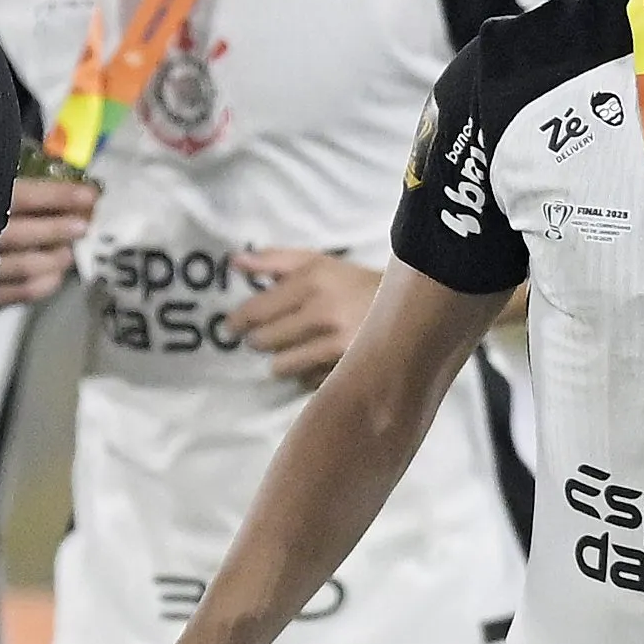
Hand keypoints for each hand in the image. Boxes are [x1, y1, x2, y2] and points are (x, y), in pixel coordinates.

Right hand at [0, 176, 96, 307]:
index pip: (22, 197)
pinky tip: (53, 277)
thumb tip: (26, 155)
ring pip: (27, 266)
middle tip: (84, 225)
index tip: (89, 195)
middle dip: (61, 229)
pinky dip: (42, 286)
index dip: (59, 196)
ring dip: (55, 258)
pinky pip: (17, 295)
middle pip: (27, 234)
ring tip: (68, 252)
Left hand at [226, 249, 381, 384]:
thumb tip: (234, 262)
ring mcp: (339, 346)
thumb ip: (274, 261)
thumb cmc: (353, 283)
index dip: (238, 321)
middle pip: (264, 341)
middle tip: (265, 338)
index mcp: (313, 282)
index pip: (257, 310)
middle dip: (261, 340)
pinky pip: (308, 381)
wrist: (412, 309)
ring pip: (282, 366)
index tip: (230, 328)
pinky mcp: (350, 371)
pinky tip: (318, 363)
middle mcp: (324, 313)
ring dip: (282, 361)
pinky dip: (307, 375)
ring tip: (293, 350)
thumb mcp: (318, 263)